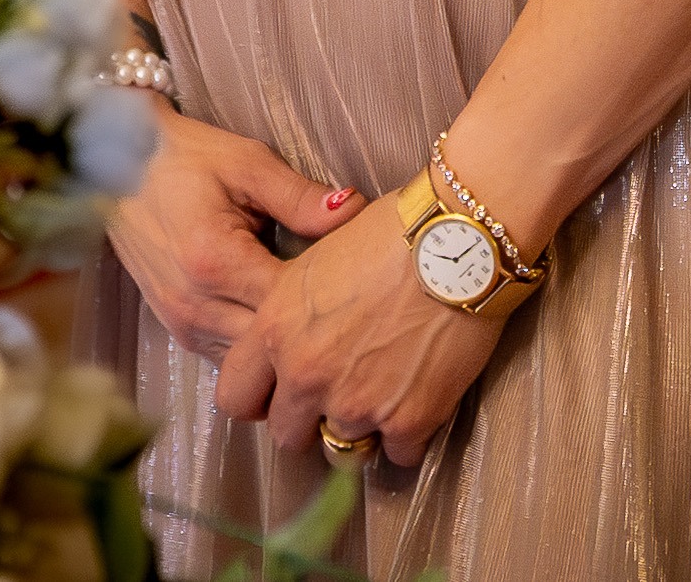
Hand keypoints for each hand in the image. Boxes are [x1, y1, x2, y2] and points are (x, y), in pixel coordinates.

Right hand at [104, 105, 358, 356]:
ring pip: (253, 365)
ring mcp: (183, 323)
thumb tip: (356, 213)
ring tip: (321, 325)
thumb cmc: (186, 158)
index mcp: (215, 261)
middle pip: (275, 348)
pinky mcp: (178, 330)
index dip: (332, 300)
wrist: (118, 164)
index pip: (292, 306)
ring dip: (286, 350)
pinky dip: (259, 352)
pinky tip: (283, 330)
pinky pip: (231, 359)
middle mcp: (196, 303)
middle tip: (351, 311)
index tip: (359, 281)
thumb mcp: (248, 163)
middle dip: (314, 333)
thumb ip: (301, 197)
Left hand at [213, 192, 510, 472]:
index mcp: (275, 330)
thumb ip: (290, 314)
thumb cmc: (387, 235)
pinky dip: (408, 436)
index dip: (259, 399)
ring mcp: (356, 402)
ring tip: (381, 396)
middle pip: (287, 435)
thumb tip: (291, 338)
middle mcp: (306, 373)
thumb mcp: (313, 262)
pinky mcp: (408, 419)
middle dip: (309, 422)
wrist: (454, 241)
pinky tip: (419, 402)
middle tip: (336, 396)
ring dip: (359, 429)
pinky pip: (399, 456)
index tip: (279, 394)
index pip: (235, 397)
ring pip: (342, 450)